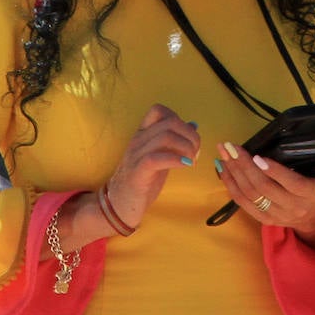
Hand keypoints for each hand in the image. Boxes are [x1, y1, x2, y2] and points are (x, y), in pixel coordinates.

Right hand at [103, 105, 200, 228]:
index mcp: (142, 134)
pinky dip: (176, 160)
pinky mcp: (137, 172)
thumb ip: (173, 141)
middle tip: (195, 152)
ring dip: (186, 148)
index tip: (188, 138)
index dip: (179, 120)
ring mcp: (136, 155)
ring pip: (165, 137)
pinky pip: (157, 158)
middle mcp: (138, 140)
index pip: (159, 110)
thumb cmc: (142, 180)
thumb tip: (193, 125)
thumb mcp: (160, 156)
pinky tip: (185, 166)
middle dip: (190, 135)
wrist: (120, 204)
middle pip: (170, 122)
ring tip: (191, 161)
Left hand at [215, 142, 314, 249]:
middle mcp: (292, 206)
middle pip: (263, 187)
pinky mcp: (264, 220)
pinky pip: (242, 203)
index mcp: (309, 193)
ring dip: (233, 173)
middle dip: (243, 165)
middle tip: (230, 147)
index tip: (258, 156)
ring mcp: (276, 215)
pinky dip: (230, 186)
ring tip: (222, 154)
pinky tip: (223, 170)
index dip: (273, 170)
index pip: (290, 183)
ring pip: (250, 195)